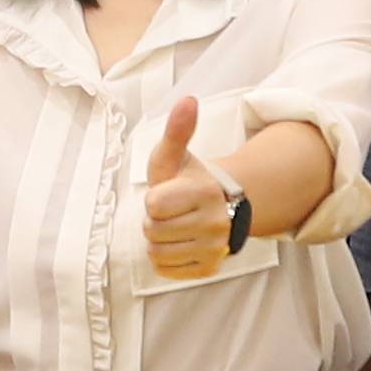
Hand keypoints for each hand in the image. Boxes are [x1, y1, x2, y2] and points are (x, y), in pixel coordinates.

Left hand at [142, 94, 237, 284]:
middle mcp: (214, 223)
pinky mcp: (209, 269)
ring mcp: (214, 248)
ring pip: (157, 252)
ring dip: (158, 240)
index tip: (167, 193)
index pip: (153, 206)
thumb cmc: (186, 179)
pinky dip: (165, 259)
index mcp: (204, 192)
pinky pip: (165, 270)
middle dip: (154, 220)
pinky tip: (178, 243)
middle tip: (171, 211)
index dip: (153, 199)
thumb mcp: (175, 155)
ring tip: (174, 226)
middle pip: (152, 231)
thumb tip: (188, 100)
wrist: (218, 207)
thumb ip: (177, 130)